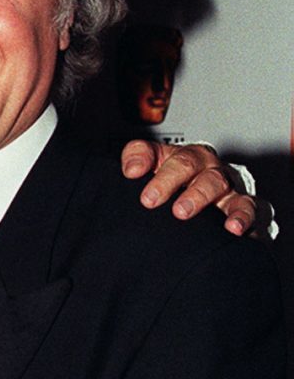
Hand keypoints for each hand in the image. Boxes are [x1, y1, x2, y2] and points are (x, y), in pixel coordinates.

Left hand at [120, 140, 255, 235]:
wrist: (214, 204)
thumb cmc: (180, 186)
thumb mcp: (155, 170)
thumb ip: (137, 160)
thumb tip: (131, 170)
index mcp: (181, 157)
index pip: (157, 151)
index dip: (145, 160)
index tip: (131, 175)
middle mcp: (204, 166)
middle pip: (188, 164)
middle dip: (168, 180)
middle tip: (150, 200)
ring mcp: (226, 186)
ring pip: (217, 183)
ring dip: (199, 196)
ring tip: (181, 212)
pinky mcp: (243, 207)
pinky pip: (247, 208)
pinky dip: (242, 216)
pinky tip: (232, 227)